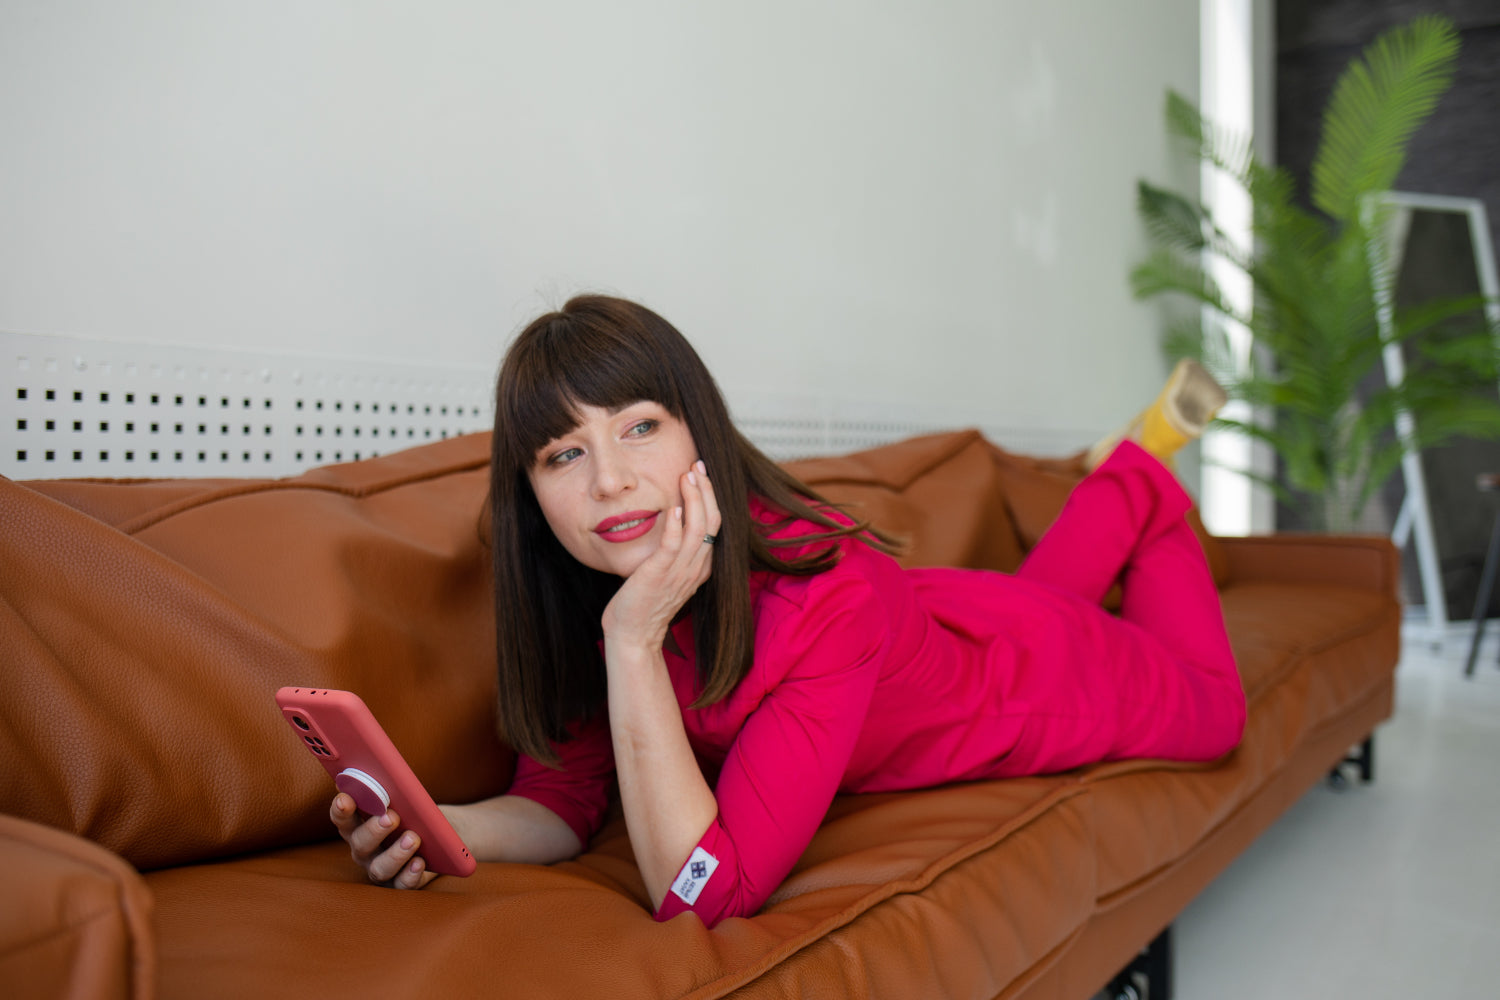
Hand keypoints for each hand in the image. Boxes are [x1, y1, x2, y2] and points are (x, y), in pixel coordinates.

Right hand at [329, 792, 439, 889]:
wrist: (439, 837)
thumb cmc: (414, 814)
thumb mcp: (403, 802)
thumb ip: (392, 793)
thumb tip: (392, 778)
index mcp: (359, 826)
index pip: (343, 819)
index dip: (341, 810)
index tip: (345, 799)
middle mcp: (365, 851)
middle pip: (361, 844)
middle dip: (374, 830)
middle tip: (391, 817)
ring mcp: (380, 869)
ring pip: (380, 868)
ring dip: (395, 853)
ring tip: (412, 838)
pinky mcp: (399, 883)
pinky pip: (401, 884)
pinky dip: (410, 875)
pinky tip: (419, 862)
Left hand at [601, 459, 722, 649]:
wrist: (634, 634)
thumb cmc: (645, 602)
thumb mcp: (667, 572)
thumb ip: (675, 549)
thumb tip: (674, 519)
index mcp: (701, 566)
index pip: (715, 524)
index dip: (711, 496)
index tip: (700, 473)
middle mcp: (697, 567)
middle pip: (713, 522)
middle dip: (707, 490)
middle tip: (696, 465)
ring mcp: (680, 572)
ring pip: (699, 529)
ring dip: (694, 499)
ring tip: (686, 476)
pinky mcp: (660, 575)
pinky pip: (673, 546)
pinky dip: (676, 524)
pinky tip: (673, 507)